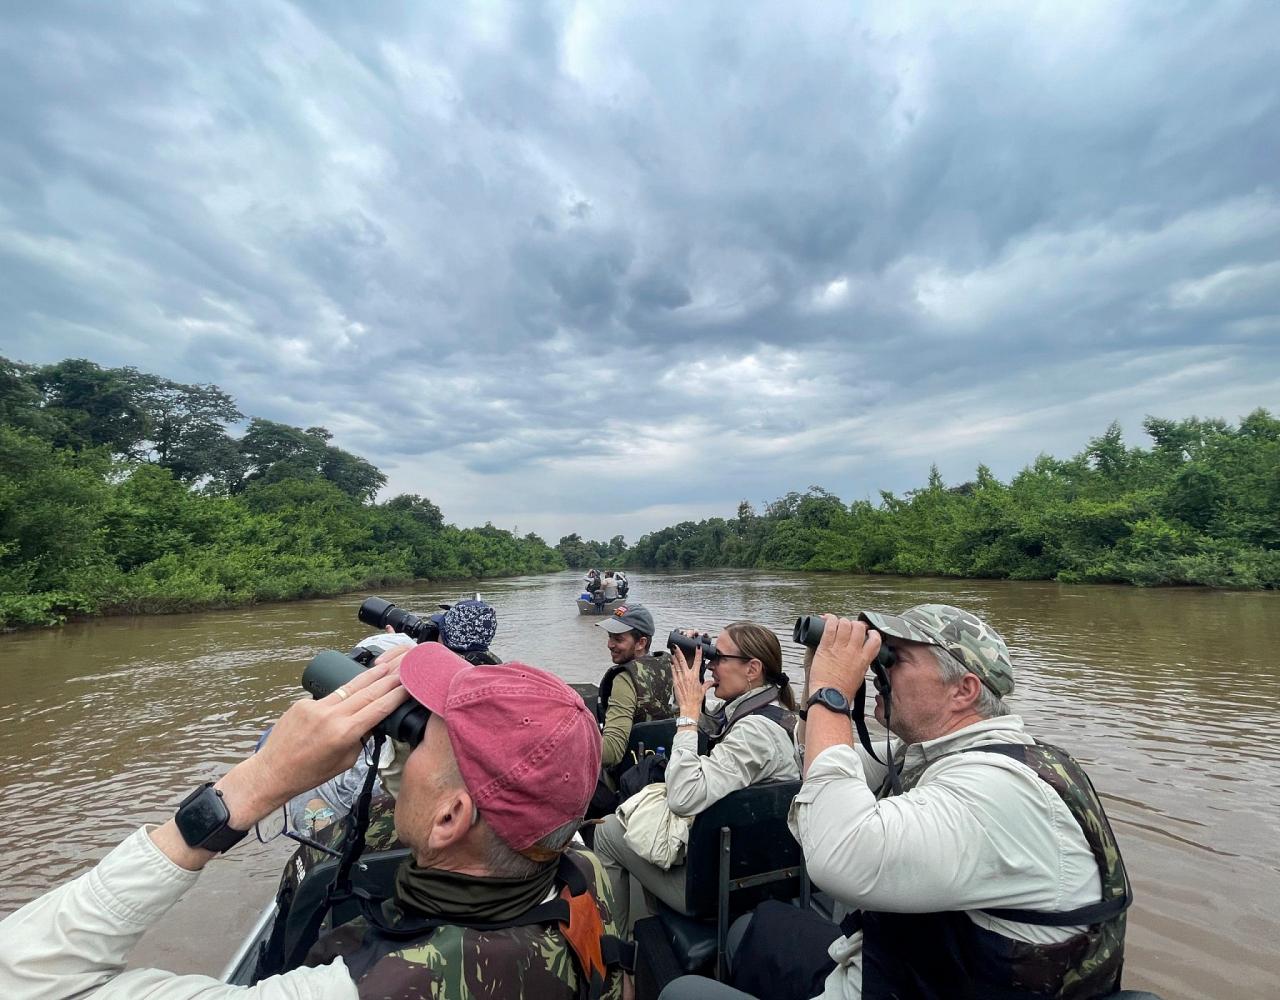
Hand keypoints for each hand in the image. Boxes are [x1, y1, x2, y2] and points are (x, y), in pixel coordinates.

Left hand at [217, 660, 409, 827]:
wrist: (273, 772)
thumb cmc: (310, 773)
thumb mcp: (345, 762)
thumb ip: (360, 739)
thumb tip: (370, 722)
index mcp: (344, 734)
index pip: (378, 708)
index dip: (397, 695)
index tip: (410, 684)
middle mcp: (331, 716)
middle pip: (368, 692)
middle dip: (389, 679)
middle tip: (404, 667)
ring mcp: (316, 707)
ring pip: (350, 687)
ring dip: (370, 675)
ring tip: (386, 665)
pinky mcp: (303, 703)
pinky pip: (331, 695)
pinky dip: (346, 691)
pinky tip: (357, 683)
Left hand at [671, 643, 712, 718]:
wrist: (689, 707)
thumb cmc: (696, 700)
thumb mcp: (703, 690)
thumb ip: (707, 684)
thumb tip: (712, 682)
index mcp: (694, 676)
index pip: (697, 662)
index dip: (697, 653)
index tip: (697, 647)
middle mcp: (687, 676)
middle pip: (682, 661)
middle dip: (678, 652)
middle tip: (676, 646)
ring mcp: (680, 678)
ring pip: (676, 665)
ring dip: (674, 658)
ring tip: (672, 652)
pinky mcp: (675, 682)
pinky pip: (673, 672)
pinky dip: (672, 667)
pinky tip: (671, 663)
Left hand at [806, 615, 881, 700]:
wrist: (830, 696)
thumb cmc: (843, 691)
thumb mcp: (859, 676)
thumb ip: (861, 663)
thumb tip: (861, 656)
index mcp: (864, 659)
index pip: (875, 640)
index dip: (872, 632)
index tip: (868, 632)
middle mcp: (853, 651)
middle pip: (859, 627)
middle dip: (855, 624)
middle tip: (850, 627)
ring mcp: (839, 648)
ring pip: (845, 624)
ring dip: (842, 621)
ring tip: (838, 624)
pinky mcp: (825, 647)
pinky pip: (829, 628)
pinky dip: (829, 620)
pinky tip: (827, 620)